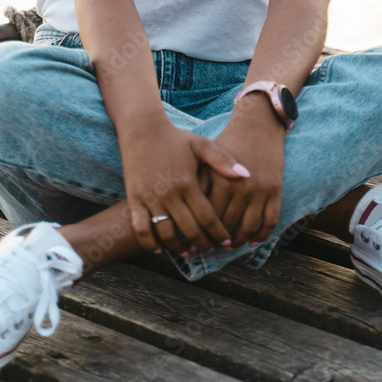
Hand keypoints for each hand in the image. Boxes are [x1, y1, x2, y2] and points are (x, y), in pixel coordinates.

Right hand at [118, 117, 250, 254]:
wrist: (142, 129)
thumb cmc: (175, 138)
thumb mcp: (201, 145)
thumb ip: (223, 160)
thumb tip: (246, 175)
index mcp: (188, 182)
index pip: (207, 217)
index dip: (218, 233)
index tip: (226, 241)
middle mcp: (169, 193)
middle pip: (189, 230)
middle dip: (203, 244)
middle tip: (211, 250)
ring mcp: (150, 198)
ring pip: (166, 234)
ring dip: (179, 248)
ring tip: (189, 252)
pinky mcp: (135, 199)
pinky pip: (141, 229)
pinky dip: (150, 243)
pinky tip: (159, 249)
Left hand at [203, 94, 285, 248]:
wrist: (258, 123)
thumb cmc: (229, 139)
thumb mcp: (208, 156)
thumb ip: (199, 181)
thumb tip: (183, 209)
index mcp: (221, 179)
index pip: (208, 215)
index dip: (201, 230)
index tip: (196, 239)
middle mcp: (240, 187)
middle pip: (227, 224)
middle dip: (217, 240)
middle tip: (210, 248)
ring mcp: (260, 190)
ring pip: (248, 227)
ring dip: (239, 241)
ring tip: (230, 246)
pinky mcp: (276, 190)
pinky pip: (270, 220)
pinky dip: (262, 234)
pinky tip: (253, 241)